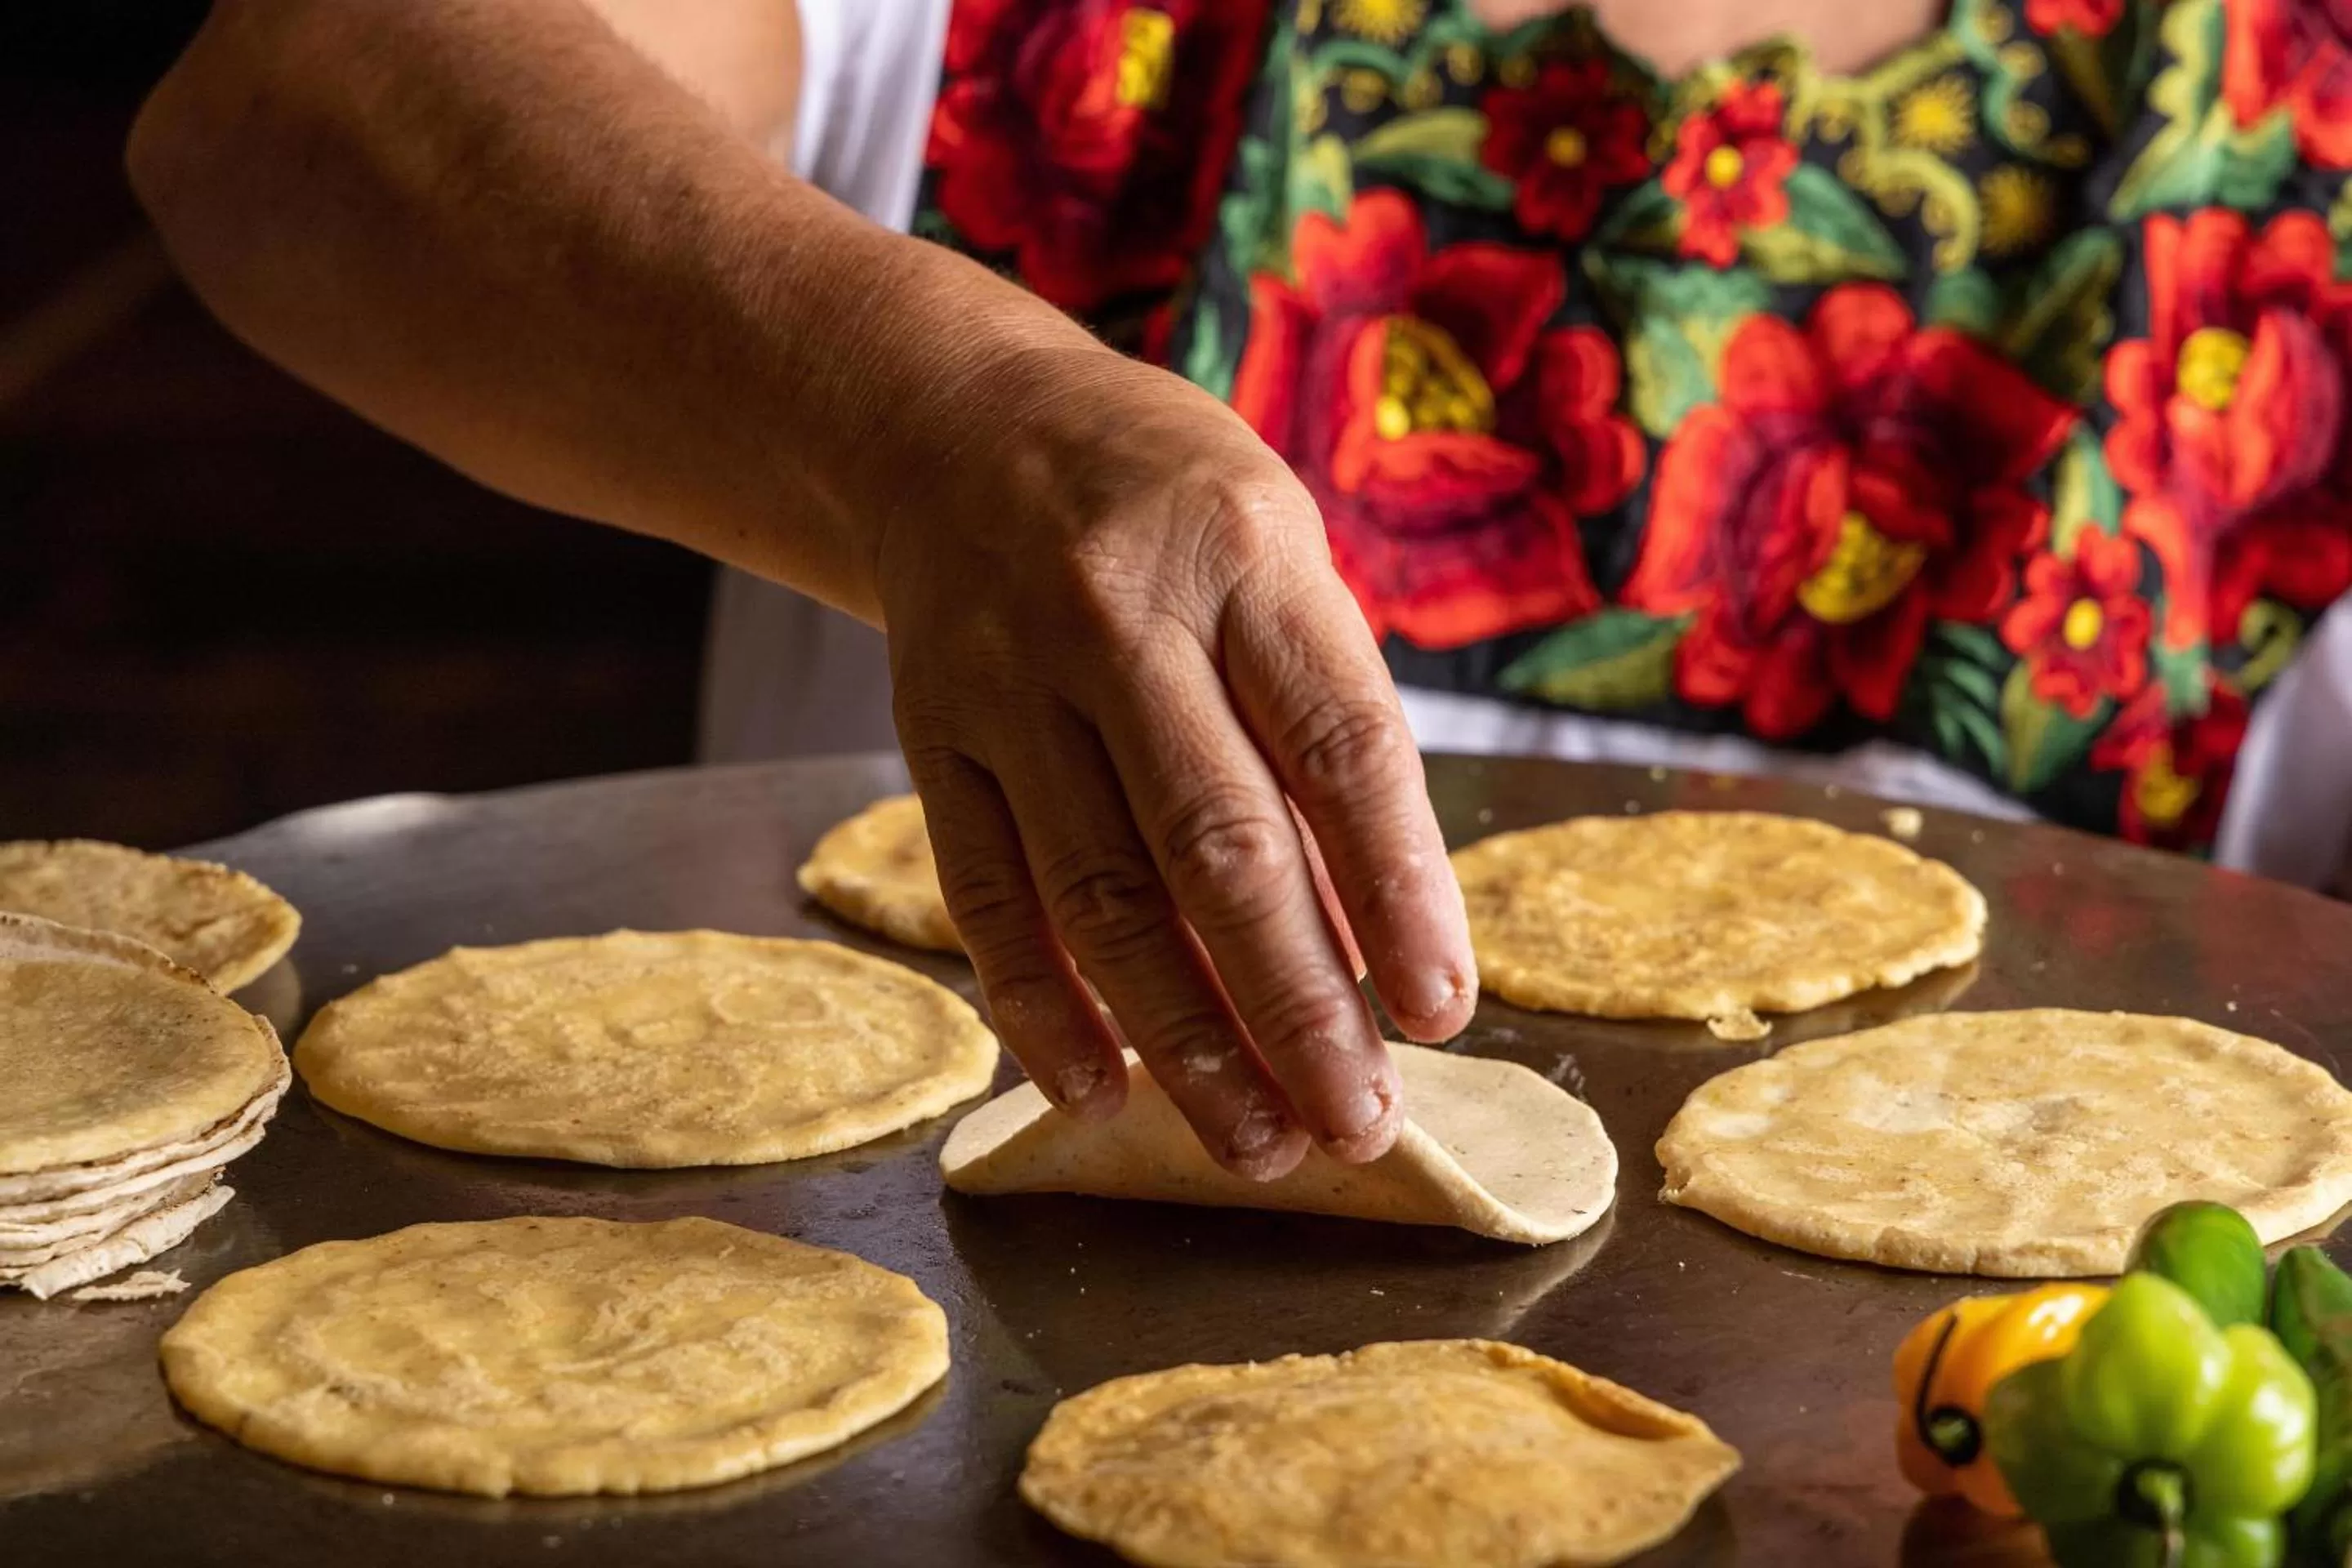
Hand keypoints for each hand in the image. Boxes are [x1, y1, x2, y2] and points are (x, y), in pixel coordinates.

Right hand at [872, 332, 1477, 1178]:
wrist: (958, 426)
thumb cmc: (1168, 511)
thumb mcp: (1276, 555)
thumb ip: (1319, 723)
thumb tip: (1369, 944)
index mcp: (1243, 554)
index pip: (1340, 747)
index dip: (1400, 893)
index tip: (1442, 1012)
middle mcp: (1117, 616)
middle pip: (1218, 845)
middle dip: (1297, 1005)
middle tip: (1359, 1123)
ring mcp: (1006, 681)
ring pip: (1099, 896)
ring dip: (1185, 1041)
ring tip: (1260, 1141)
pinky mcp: (930, 737)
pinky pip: (983, 896)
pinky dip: (1041, 1007)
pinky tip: (1105, 1090)